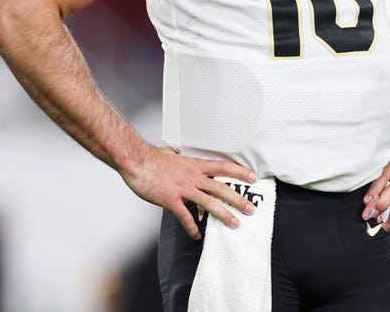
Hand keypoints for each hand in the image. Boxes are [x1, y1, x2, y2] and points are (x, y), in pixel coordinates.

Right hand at [122, 145, 257, 239]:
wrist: (137, 161)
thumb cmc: (152, 157)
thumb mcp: (173, 155)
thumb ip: (181, 159)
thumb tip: (179, 154)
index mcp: (195, 165)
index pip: (223, 166)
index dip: (239, 172)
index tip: (253, 178)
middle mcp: (193, 177)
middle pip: (221, 188)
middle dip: (238, 199)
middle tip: (251, 209)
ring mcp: (183, 189)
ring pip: (209, 203)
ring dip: (223, 215)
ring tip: (234, 224)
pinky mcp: (171, 200)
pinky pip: (185, 217)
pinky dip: (192, 227)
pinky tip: (197, 235)